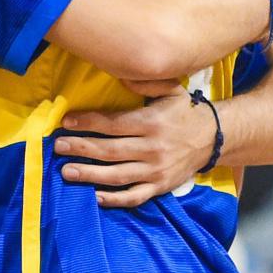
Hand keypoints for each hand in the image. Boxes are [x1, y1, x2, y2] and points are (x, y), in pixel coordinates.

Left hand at [54, 87, 216, 207]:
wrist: (215, 138)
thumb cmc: (185, 112)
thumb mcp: (171, 90)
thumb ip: (145, 83)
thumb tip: (119, 73)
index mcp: (152, 123)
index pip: (113, 124)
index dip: (88, 123)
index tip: (66, 122)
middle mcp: (153, 148)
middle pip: (110, 150)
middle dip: (81, 148)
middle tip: (57, 147)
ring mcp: (156, 170)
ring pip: (118, 175)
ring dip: (90, 174)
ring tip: (66, 172)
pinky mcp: (160, 187)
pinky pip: (134, 196)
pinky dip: (115, 199)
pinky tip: (95, 197)